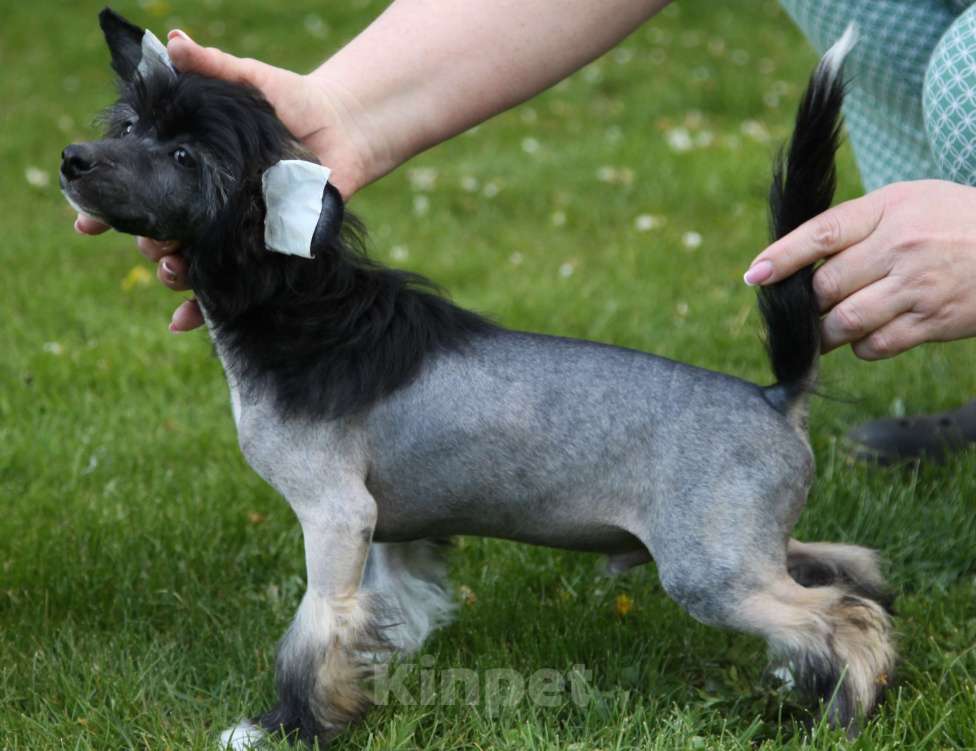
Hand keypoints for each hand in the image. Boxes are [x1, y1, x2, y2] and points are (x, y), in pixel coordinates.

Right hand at [75, 29, 371, 331]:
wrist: (344, 131)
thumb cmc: (294, 105)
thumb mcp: (251, 82)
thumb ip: (213, 67)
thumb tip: (174, 40)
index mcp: (190, 170)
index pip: (138, 190)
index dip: (107, 207)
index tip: (84, 221)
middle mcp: (205, 205)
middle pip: (157, 233)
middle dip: (144, 242)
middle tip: (147, 240)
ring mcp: (232, 233)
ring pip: (187, 263)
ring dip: (171, 273)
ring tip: (172, 270)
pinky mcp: (262, 253)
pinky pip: (230, 288)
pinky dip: (202, 309)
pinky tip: (181, 323)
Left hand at [744, 180, 975, 359]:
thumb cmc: (952, 221)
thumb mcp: (908, 201)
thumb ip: (855, 225)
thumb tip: (794, 259)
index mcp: (889, 209)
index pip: (823, 233)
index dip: (783, 256)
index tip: (756, 275)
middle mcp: (900, 246)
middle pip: (825, 286)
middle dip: (807, 304)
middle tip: (804, 309)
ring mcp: (917, 286)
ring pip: (844, 322)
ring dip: (825, 333)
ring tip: (826, 330)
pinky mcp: (933, 321)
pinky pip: (876, 345)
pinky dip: (861, 347)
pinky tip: (868, 335)